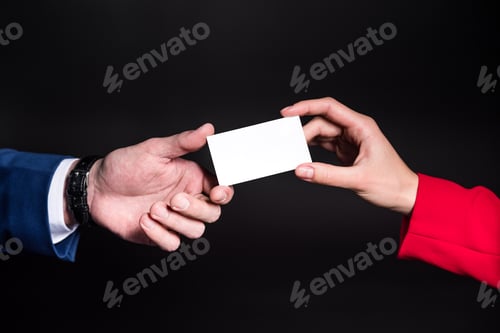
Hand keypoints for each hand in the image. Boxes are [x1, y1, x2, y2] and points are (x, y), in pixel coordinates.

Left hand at [75, 123, 233, 250]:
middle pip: (212, 214)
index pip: (221, 191)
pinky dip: (160, 234)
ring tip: (153, 209)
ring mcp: (173, 220)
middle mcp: (187, 200)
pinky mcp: (158, 235)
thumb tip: (208, 129)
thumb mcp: (154, 150)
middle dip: (195, 209)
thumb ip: (183, 142)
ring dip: (176, 222)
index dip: (224, 194)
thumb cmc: (125, 166)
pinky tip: (144, 220)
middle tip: (174, 199)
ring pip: (195, 231)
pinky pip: (172, 244)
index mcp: (192, 179)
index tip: (216, 193)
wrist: (96, 189)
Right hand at [281, 97, 417, 214]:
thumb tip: (301, 170)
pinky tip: (303, 155)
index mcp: (362, 127)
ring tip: (293, 150)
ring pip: (321, 133)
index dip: (306, 107)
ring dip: (307, 141)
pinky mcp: (346, 151)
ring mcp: (350, 140)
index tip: (288, 112)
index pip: (329, 108)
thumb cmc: (392, 184)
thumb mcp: (357, 180)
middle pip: (322, 122)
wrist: (406, 195)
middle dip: (304, 133)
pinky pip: (324, 144)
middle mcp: (355, 129)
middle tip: (289, 147)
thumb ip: (326, 175)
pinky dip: (312, 149)